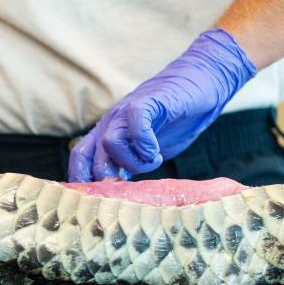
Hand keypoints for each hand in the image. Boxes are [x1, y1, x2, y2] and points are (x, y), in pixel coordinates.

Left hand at [68, 29, 255, 181]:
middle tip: (132, 185)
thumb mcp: (147, 150)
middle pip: (88, 156)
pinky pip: (135, 126)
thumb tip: (118, 194)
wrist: (203, 83)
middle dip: (108, 179)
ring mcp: (125, 110)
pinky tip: (157, 150)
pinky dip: (145, 145)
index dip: (82, 181)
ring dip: (134, 162)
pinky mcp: (147, 102)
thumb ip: (130, 165)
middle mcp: (110, 122)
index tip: (98, 201)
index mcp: (106, 133)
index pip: (79, 158)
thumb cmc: (176, 120)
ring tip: (153, 159)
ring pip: (110, 144)